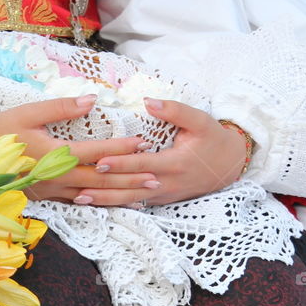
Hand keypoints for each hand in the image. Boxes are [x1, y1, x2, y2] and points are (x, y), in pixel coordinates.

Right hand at [0, 96, 161, 205]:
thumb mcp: (28, 112)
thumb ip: (61, 107)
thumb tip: (93, 100)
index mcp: (52, 154)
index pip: (95, 152)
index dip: (121, 148)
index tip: (143, 143)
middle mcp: (54, 177)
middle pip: (99, 180)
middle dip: (129, 178)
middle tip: (156, 177)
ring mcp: (49, 191)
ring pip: (92, 196)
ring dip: (119, 195)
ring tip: (143, 193)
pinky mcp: (44, 197)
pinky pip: (77, 202)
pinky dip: (99, 202)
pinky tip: (113, 202)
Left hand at [91, 99, 248, 204]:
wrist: (229, 165)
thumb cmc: (212, 138)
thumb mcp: (200, 120)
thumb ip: (174, 110)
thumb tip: (148, 102)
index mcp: (176, 163)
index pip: (142, 164)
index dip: (119, 163)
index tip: (98, 161)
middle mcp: (168, 184)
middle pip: (130, 188)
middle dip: (103, 187)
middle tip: (76, 184)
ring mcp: (164, 196)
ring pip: (130, 201)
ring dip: (105, 201)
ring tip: (79, 198)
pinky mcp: (161, 200)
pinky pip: (135, 204)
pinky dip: (115, 204)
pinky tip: (95, 202)